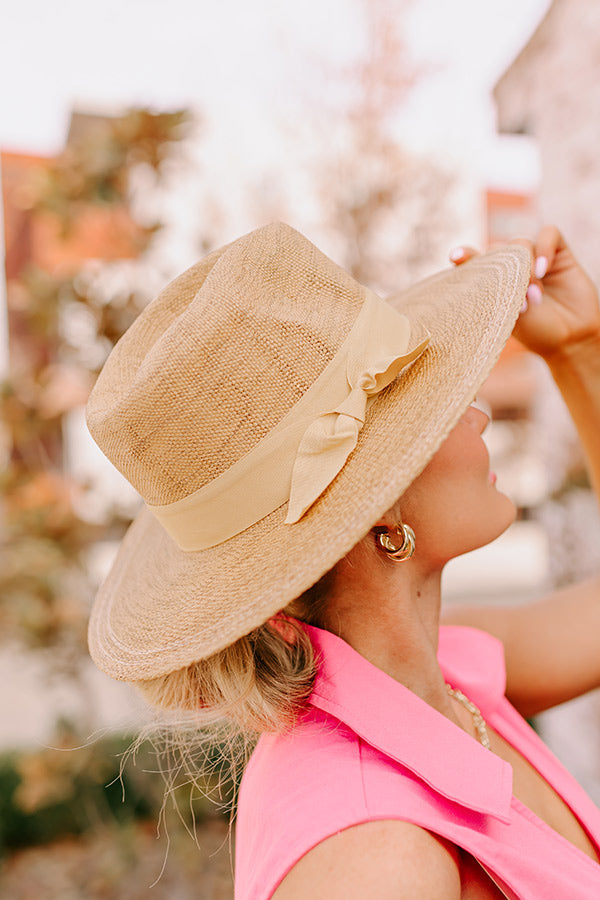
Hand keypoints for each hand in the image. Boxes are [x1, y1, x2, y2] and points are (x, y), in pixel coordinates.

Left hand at [449, 225, 599, 361]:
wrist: (571, 338)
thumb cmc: (537, 332)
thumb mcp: (507, 314)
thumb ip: (492, 292)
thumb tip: (476, 273)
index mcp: (494, 282)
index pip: (476, 261)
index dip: (465, 256)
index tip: (455, 257)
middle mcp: (512, 267)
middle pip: (498, 249)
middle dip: (504, 271)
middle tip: (517, 301)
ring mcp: (535, 258)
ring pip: (521, 242)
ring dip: (525, 266)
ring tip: (533, 294)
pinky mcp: (558, 252)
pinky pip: (548, 234)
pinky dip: (544, 248)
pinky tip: (544, 269)